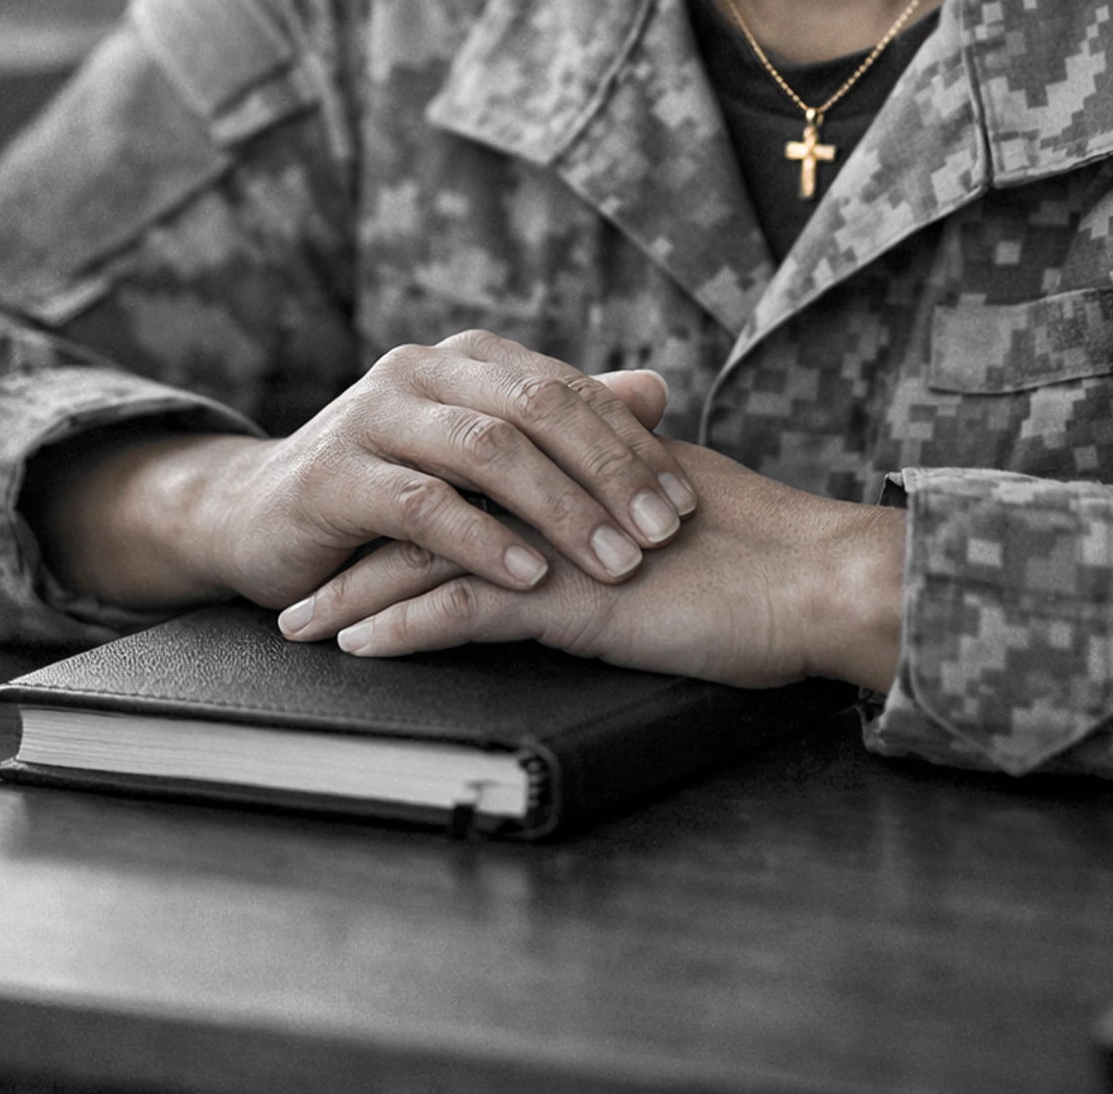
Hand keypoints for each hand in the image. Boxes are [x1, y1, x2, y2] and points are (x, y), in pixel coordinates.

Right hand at [27, 343, 695, 614]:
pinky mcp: (333, 476)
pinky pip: (422, 504)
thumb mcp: (479, 450)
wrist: (257, 516)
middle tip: (664, 533)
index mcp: (467, 359)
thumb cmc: (386, 488)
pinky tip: (529, 577)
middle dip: (611, 472)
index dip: (633, 445)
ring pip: (488, 451)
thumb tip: (657, 389)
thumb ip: (562, 417)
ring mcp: (373, 417)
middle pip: (538, 409)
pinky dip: (483, 540)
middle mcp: (421, 370)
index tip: (686, 504)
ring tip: (615, 562)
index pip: (569, 390)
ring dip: (560, 510)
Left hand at [279, 441, 906, 692]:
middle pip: (431, 507)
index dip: (412, 498)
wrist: (817, 581)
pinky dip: (402, 626)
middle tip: (295, 575)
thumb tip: (599, 502)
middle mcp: (558, 492)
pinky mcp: (569, 592)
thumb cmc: (770, 566)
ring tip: (297, 621)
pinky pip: (462, 607)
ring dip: (355, 591)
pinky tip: (357, 645)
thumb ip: (630, 496)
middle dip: (356, 543)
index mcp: (583, 468)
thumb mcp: (680, 515)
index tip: (358, 525)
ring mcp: (558, 539)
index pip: (475, 476)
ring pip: (430, 555)